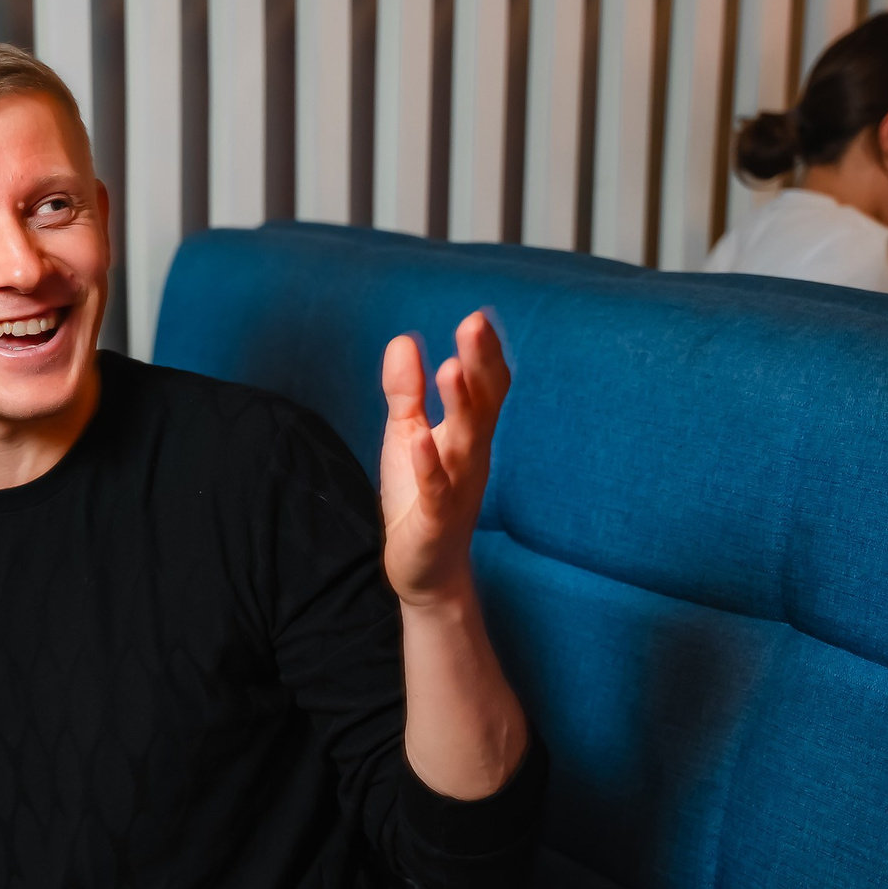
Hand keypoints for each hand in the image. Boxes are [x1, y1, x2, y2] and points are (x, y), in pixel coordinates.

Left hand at [379, 311, 511, 606]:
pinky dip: (429, 464)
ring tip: (450, 369)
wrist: (426, 572)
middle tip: (476, 324)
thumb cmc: (420, 499)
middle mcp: (471, 457)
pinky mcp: (435, 519)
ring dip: (459, 407)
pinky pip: (436, 489)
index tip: (479, 316)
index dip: (484, 354)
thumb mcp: (407, 436)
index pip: (485, 388)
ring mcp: (458, 488)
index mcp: (468, 435)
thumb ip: (406, 392)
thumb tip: (403, 340)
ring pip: (464, 443)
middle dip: (480, 365)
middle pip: (482, 405)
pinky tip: (419, 438)